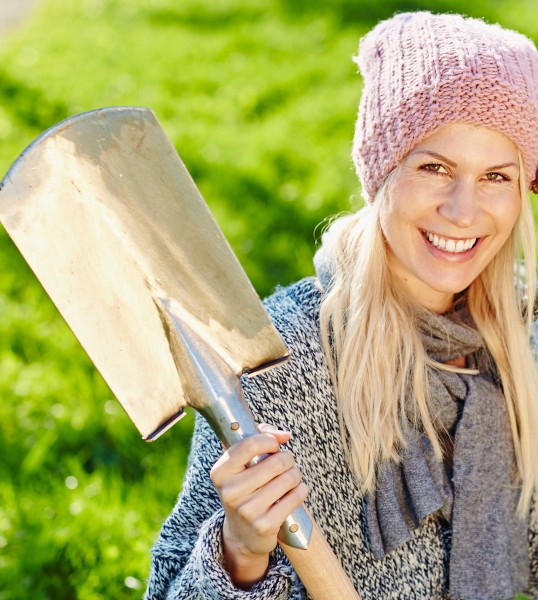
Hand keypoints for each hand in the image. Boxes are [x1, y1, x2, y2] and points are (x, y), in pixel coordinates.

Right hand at [210, 424, 307, 588]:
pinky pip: (296, 497)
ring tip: (289, 477)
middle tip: (286, 463)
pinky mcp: (264, 525)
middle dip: (287, 458)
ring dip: (295, 474)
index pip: (249, 445)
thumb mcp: (242, 463)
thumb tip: (284, 435)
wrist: (242, 533)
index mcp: (220, 472)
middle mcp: (230, 492)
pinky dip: (301, 490)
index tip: (275, 444)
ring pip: (289, 478)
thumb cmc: (246, 487)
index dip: (269, 440)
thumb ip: (259, 436)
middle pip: (276, 462)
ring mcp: (247, 511)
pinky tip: (294, 491)